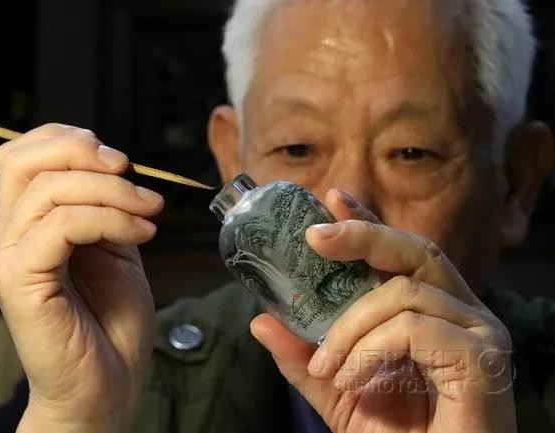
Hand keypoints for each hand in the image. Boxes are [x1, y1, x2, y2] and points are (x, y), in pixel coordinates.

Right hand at [0, 124, 163, 432]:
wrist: (108, 384)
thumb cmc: (112, 321)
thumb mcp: (114, 247)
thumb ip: (103, 206)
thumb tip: (112, 163)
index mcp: (26, 225)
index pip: (21, 156)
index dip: (66, 139)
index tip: (119, 160)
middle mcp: (8, 237)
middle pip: (19, 161)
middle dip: (82, 152)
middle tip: (128, 171)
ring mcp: (9, 260)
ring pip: (47, 191)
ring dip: (112, 191)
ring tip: (149, 212)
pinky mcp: (20, 282)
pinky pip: (60, 226)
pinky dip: (109, 219)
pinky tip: (142, 232)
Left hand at [250, 189, 515, 432]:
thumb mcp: (337, 391)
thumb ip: (302, 357)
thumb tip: (260, 320)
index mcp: (431, 313)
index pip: (401, 252)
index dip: (369, 222)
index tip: (332, 198)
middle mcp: (461, 313)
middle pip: (415, 250)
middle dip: (361, 236)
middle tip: (315, 237)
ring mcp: (478, 332)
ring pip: (404, 291)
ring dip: (350, 325)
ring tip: (326, 365)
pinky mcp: (482, 358)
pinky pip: (413, 327)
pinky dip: (370, 348)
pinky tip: (353, 378)